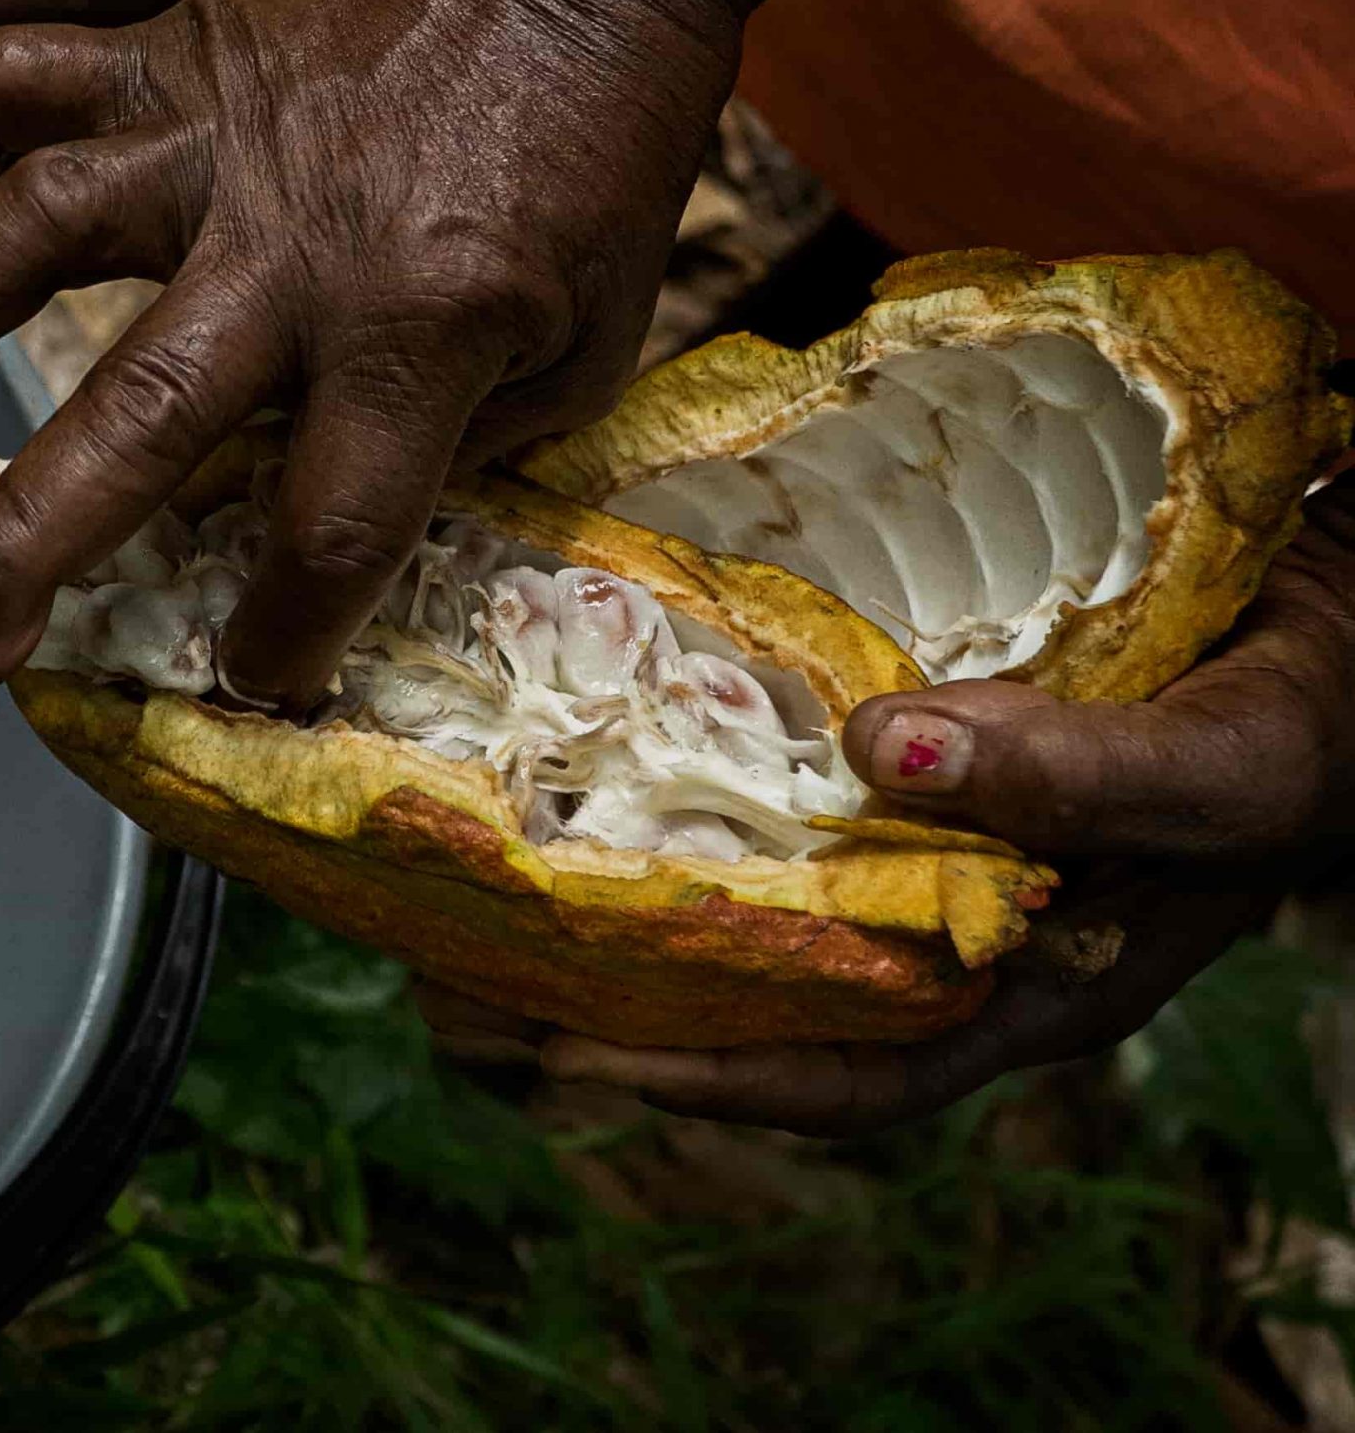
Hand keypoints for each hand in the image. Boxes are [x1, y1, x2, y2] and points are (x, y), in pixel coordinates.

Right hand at [0, 0, 737, 708]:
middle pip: (138, 420)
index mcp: (420, 331)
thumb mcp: (584, 347)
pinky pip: (22, 75)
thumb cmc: (591, 175)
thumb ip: (459, 451)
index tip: (246, 675)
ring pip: (31, 231)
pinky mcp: (174, 51)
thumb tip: (320, 536)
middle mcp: (295, 247)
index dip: (286, 628)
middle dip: (24, 554)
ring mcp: (215, 140)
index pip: (336, 522)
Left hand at [477, 478, 1354, 1135]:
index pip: (840, 1075)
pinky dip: (690, 804)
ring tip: (474, 891)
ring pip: (753, 915)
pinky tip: (597, 768)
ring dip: (621, 913)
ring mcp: (931, 860)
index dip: (696, 1080)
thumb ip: (1073, 770)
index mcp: (1027, 987)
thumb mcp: (1218, 764)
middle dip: (610, 1012)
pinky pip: (782, 812)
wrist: (1347, 634)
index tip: (556, 1060)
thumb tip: (879, 748)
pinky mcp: (918, 774)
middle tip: (451, 984)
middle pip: (759, 1008)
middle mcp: (957, 939)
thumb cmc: (1312, 724)